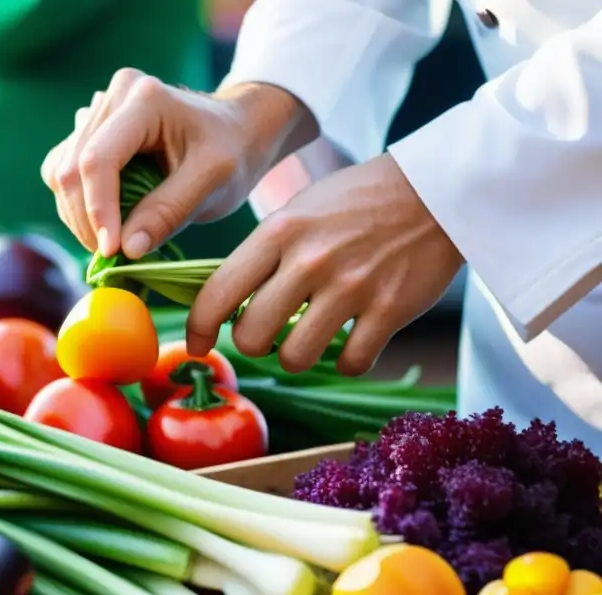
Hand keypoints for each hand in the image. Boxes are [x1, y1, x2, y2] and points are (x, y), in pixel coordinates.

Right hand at [41, 69, 316, 257]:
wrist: (238, 131)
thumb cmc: (233, 151)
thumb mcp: (214, 181)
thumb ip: (169, 212)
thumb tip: (127, 249)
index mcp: (144, 100)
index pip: (99, 159)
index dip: (98, 210)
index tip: (112, 251)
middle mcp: (112, 98)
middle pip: (72, 168)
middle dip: (87, 220)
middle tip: (114, 256)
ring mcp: (97, 113)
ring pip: (60, 173)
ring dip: (78, 217)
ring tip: (114, 241)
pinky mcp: (90, 134)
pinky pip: (63, 174)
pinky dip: (77, 206)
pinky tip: (107, 222)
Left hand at [186, 154, 464, 375]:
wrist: (436, 190)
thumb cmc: (356, 202)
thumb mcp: (297, 211)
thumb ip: (261, 253)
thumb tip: (221, 301)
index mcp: (279, 232)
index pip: (217, 293)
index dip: (199, 328)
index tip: (198, 343)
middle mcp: (310, 260)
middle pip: (251, 336)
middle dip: (251, 344)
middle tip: (265, 335)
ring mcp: (351, 287)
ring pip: (295, 357)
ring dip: (296, 356)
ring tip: (308, 337)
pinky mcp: (390, 309)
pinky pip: (350, 363)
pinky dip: (348, 361)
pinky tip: (352, 340)